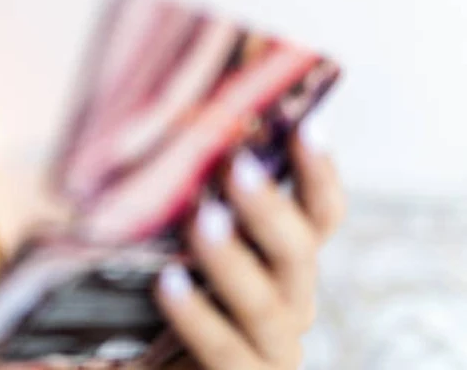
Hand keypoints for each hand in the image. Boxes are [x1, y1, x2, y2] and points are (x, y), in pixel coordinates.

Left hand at [153, 126, 345, 369]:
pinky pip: (225, 350)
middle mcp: (292, 303)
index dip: (317, 172)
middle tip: (237, 166)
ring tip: (201, 220)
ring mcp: (272, 350)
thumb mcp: (181, 239)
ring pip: (264, 303)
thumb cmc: (163, 298)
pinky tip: (168, 283)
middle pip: (298, 252)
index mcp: (287, 261)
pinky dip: (197, 316)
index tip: (303, 126)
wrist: (151, 366)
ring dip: (233, 260)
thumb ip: (189, 198)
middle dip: (268, 207)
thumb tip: (176, 128)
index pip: (321, 213)